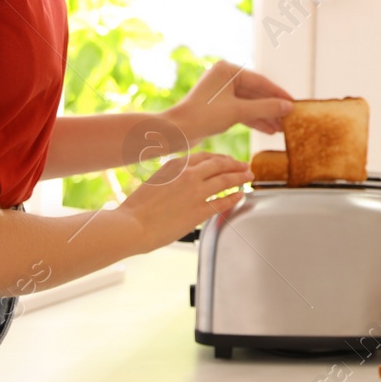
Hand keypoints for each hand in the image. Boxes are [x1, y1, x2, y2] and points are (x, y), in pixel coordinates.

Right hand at [118, 151, 251, 248]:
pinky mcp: (199, 211)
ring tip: (249, 177)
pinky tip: (240, 195)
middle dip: (235, 164)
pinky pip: (223, 201)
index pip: (204, 156)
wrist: (131, 225)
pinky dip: (234, 197)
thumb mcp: (155, 182)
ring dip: (240, 177)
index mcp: (175, 165)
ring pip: (225, 180)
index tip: (227, 160)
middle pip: (219, 164)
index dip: (219, 158)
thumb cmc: (137, 209)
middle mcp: (188, 174)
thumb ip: (172, 178)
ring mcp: (195, 192)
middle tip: (245, 166)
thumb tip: (181, 180)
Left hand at [170, 59, 294, 141]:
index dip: (279, 94)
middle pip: (256, 93)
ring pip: (250, 103)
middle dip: (272, 108)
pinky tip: (268, 129)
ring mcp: (221, 92)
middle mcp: (224, 77)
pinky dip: (254, 120)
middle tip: (290, 119)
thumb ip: (265, 108)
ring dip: (265, 116)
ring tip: (281, 128)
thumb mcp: (238, 111)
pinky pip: (242, 111)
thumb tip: (288, 107)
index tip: (294, 104)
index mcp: (227, 70)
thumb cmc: (203, 116)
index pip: (260, 81)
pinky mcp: (219, 106)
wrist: (177, 132)